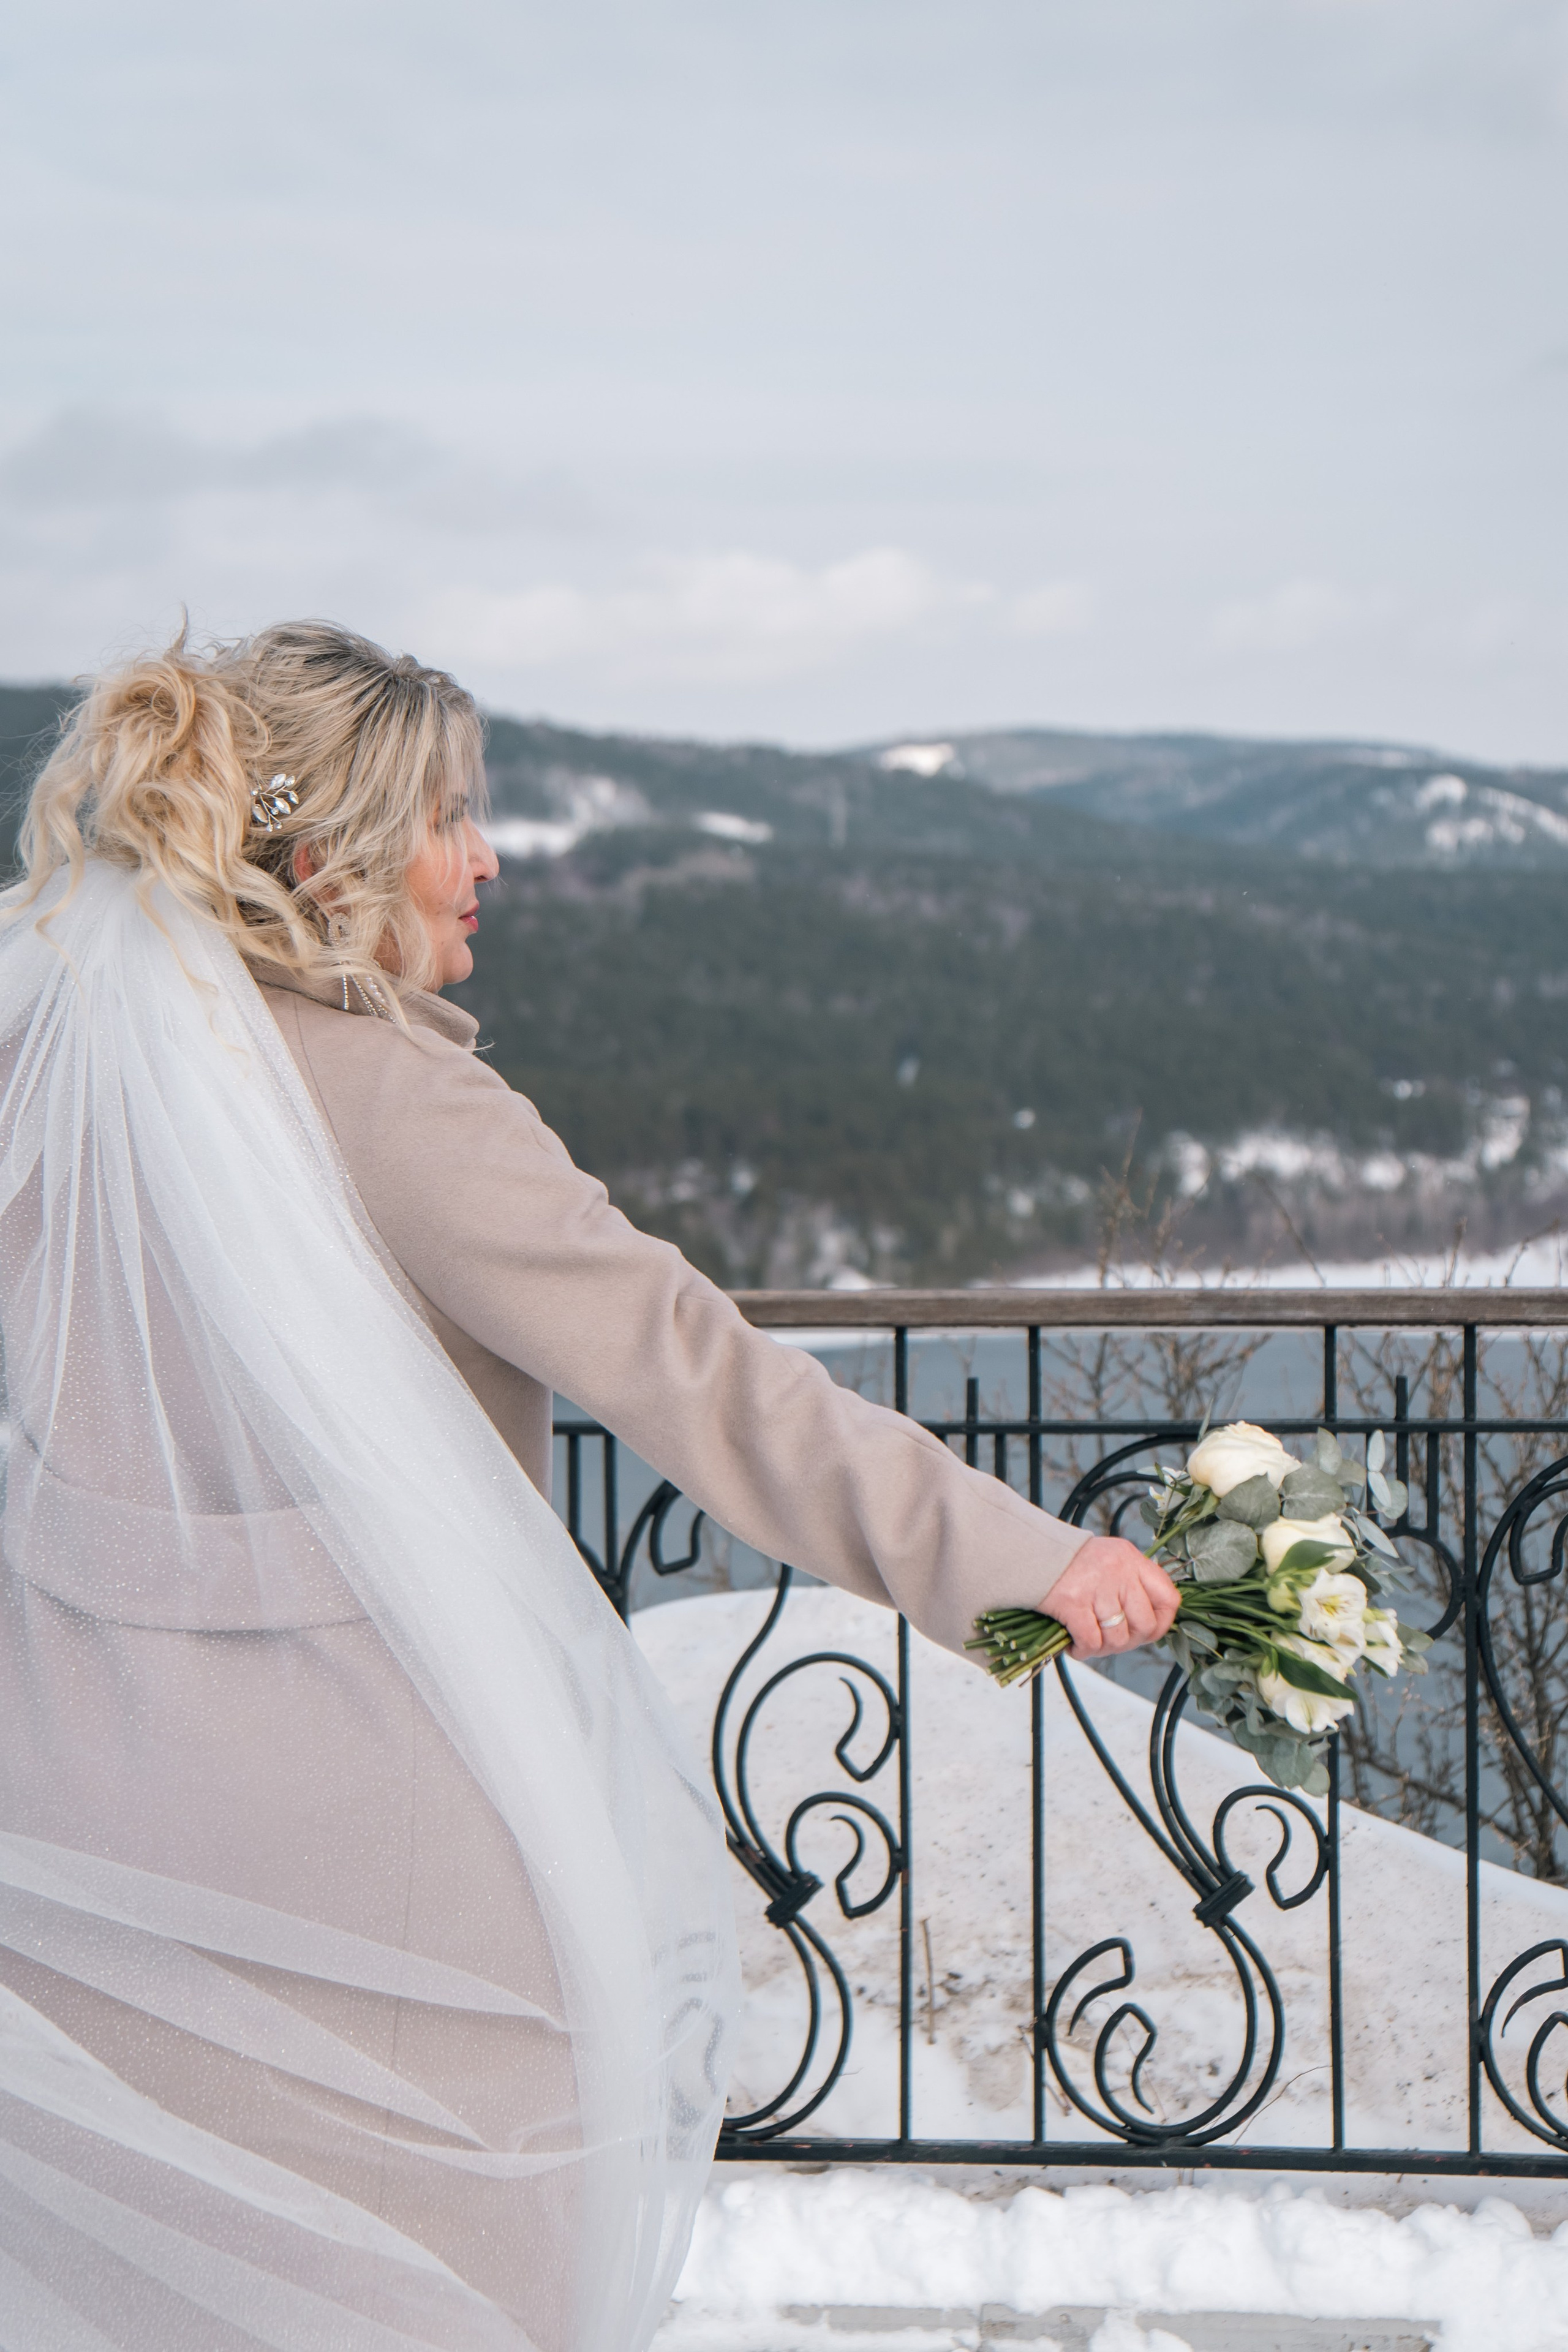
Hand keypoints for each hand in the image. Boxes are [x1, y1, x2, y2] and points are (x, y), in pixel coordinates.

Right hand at [1046, 1535, 1179, 1660]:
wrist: (1029, 1553)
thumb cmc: (1070, 1562)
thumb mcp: (1110, 1559)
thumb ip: (1131, 1583)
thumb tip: (1150, 1623)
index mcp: (1131, 1559)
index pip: (1169, 1598)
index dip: (1162, 1624)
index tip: (1146, 1632)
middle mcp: (1119, 1570)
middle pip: (1145, 1625)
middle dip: (1129, 1642)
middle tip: (1112, 1641)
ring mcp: (1096, 1586)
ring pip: (1117, 1638)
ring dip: (1103, 1648)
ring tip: (1089, 1642)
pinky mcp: (1073, 1602)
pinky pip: (1091, 1641)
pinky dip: (1083, 1651)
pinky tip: (1075, 1646)